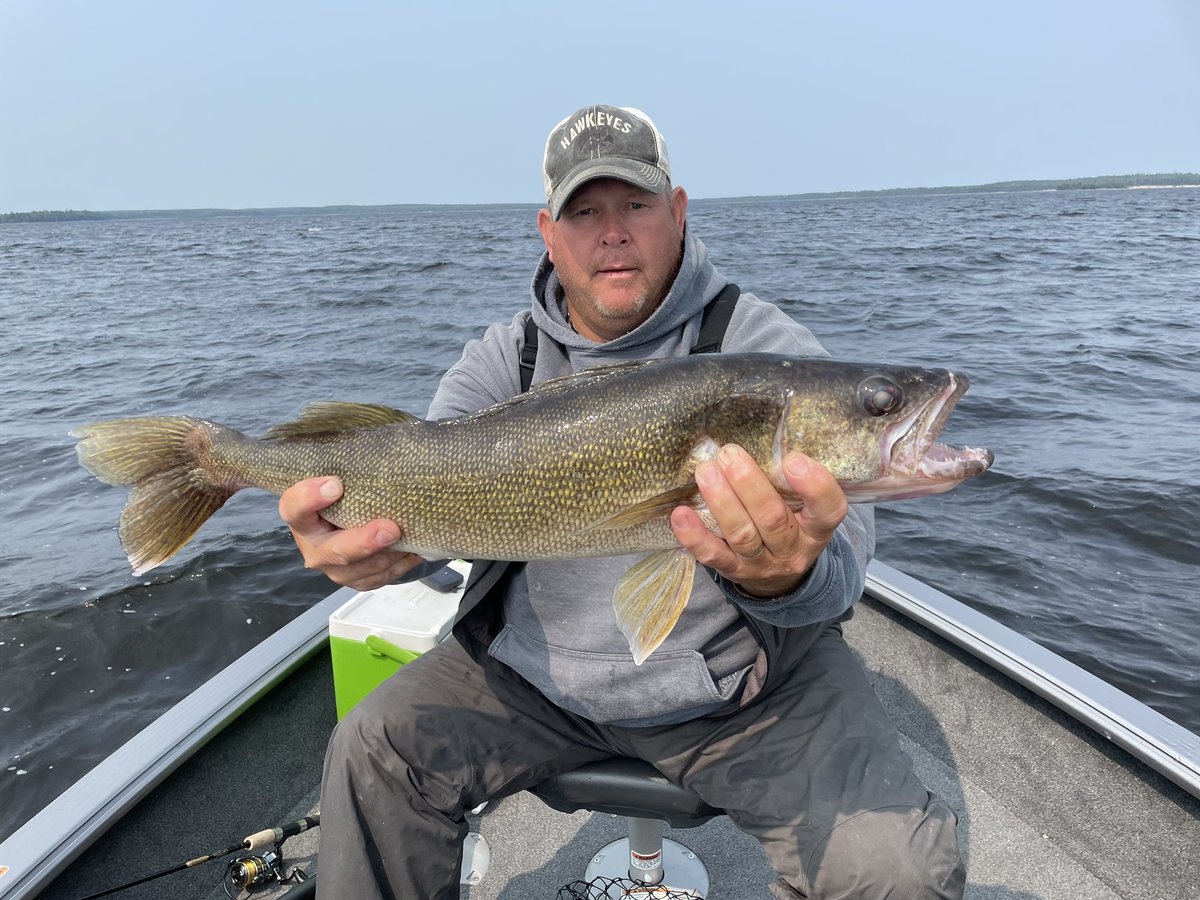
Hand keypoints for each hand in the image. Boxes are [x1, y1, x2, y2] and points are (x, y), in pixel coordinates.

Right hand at [278, 477, 421, 590]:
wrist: (355, 521)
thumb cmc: (350, 494)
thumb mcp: (343, 481)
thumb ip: (348, 470)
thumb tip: (382, 444)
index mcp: (302, 516)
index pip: (293, 507)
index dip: (309, 498)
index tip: (335, 484)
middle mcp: (314, 546)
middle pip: (334, 550)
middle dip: (364, 541)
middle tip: (390, 528)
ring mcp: (335, 568)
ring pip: (362, 570)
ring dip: (389, 555)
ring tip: (409, 536)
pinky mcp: (356, 580)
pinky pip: (378, 579)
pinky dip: (398, 565)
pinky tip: (413, 550)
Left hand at [669, 445, 847, 598]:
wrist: (778, 578)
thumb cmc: (788, 524)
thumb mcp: (803, 507)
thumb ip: (788, 480)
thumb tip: (758, 434)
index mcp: (817, 528)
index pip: (828, 510)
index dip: (815, 486)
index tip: (792, 459)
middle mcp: (793, 548)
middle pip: (773, 519)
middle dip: (749, 484)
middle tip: (729, 454)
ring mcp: (763, 564)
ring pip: (743, 535)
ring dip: (722, 502)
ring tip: (705, 472)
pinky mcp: (734, 572)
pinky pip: (714, 556)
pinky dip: (695, 536)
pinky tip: (681, 514)